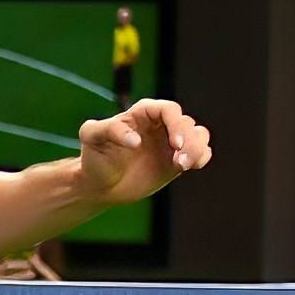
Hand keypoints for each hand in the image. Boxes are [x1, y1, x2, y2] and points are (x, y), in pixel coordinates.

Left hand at [73, 97, 210, 206]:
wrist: (100, 185)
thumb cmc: (95, 157)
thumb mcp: (92, 137)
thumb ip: (109, 130)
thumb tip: (135, 140)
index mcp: (142, 113)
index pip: (169, 109)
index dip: (176, 124)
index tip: (176, 144)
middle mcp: (160, 124)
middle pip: (187, 123)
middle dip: (189, 141)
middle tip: (179, 163)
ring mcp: (170, 141)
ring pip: (199, 134)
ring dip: (198, 148)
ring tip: (183, 166)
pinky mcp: (177, 159)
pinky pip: (200, 152)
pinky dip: (202, 157)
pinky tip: (191, 167)